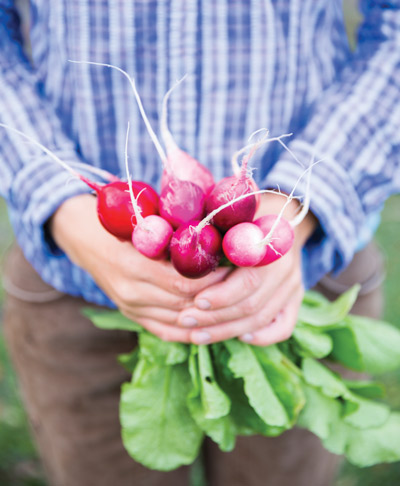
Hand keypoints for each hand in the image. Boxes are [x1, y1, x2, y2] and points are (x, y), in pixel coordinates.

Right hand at [50, 194, 229, 341]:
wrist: (84, 237)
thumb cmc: (119, 221)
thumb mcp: (143, 218)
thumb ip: (174, 229)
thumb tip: (217, 232)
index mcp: (133, 264)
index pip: (185, 281)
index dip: (215, 278)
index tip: (236, 269)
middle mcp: (131, 291)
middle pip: (185, 303)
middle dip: (218, 297)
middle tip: (242, 288)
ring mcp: (129, 306)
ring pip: (179, 321)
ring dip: (208, 316)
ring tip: (233, 304)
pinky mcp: (131, 314)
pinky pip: (165, 331)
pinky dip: (190, 331)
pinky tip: (210, 327)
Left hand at [177, 193, 316, 345]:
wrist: (283, 217)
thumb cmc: (245, 216)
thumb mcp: (231, 216)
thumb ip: (215, 229)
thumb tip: (182, 243)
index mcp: (270, 247)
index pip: (248, 281)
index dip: (220, 295)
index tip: (194, 302)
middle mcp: (286, 270)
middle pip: (252, 306)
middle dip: (215, 318)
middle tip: (185, 321)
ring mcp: (293, 287)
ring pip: (261, 319)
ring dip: (227, 331)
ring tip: (197, 335)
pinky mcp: (295, 300)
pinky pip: (284, 327)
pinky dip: (262, 336)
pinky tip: (240, 338)